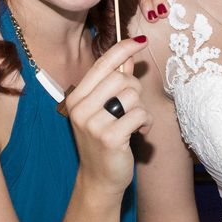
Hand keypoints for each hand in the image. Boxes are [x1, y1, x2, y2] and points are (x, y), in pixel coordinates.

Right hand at [58, 38, 152, 200]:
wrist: (99, 179)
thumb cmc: (104, 141)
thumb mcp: (104, 110)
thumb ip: (114, 85)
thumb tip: (129, 59)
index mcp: (76, 97)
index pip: (101, 65)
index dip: (122, 50)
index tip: (138, 42)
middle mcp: (80, 108)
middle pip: (120, 78)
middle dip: (135, 90)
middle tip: (133, 108)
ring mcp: (92, 123)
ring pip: (132, 96)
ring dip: (141, 109)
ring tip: (134, 123)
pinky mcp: (109, 137)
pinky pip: (140, 115)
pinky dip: (146, 123)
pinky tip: (139, 134)